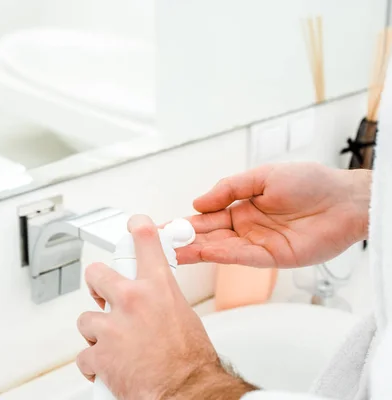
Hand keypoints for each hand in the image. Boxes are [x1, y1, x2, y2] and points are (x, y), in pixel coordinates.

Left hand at [76, 215, 254, 398]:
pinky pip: (84, 356)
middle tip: (103, 297)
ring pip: (86, 320)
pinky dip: (93, 364)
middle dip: (97, 287)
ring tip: (114, 346)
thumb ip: (161, 300)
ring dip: (97, 334)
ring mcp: (112, 327)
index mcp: (158, 288)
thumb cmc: (191, 361)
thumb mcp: (183, 316)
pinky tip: (107, 368)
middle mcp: (132, 300)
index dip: (138, 228)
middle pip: (96, 274)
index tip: (134, 224)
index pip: (146, 242)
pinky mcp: (100, 354)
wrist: (188, 393)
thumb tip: (152, 300)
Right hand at [178, 163, 371, 267]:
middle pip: (208, 236)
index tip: (161, 227)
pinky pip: (243, 257)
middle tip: (156, 245)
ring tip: (170, 253)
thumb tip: (198, 203)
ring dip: (196, 251)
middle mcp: (245, 227)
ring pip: (220, 249)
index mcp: (241, 207)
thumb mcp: (262, 176)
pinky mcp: (273, 258)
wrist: (345, 200)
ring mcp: (257, 244)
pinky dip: (223, 256)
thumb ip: (229, 189)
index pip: (205, 217)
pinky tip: (204, 253)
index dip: (183, 222)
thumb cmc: (310, 182)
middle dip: (182, 240)